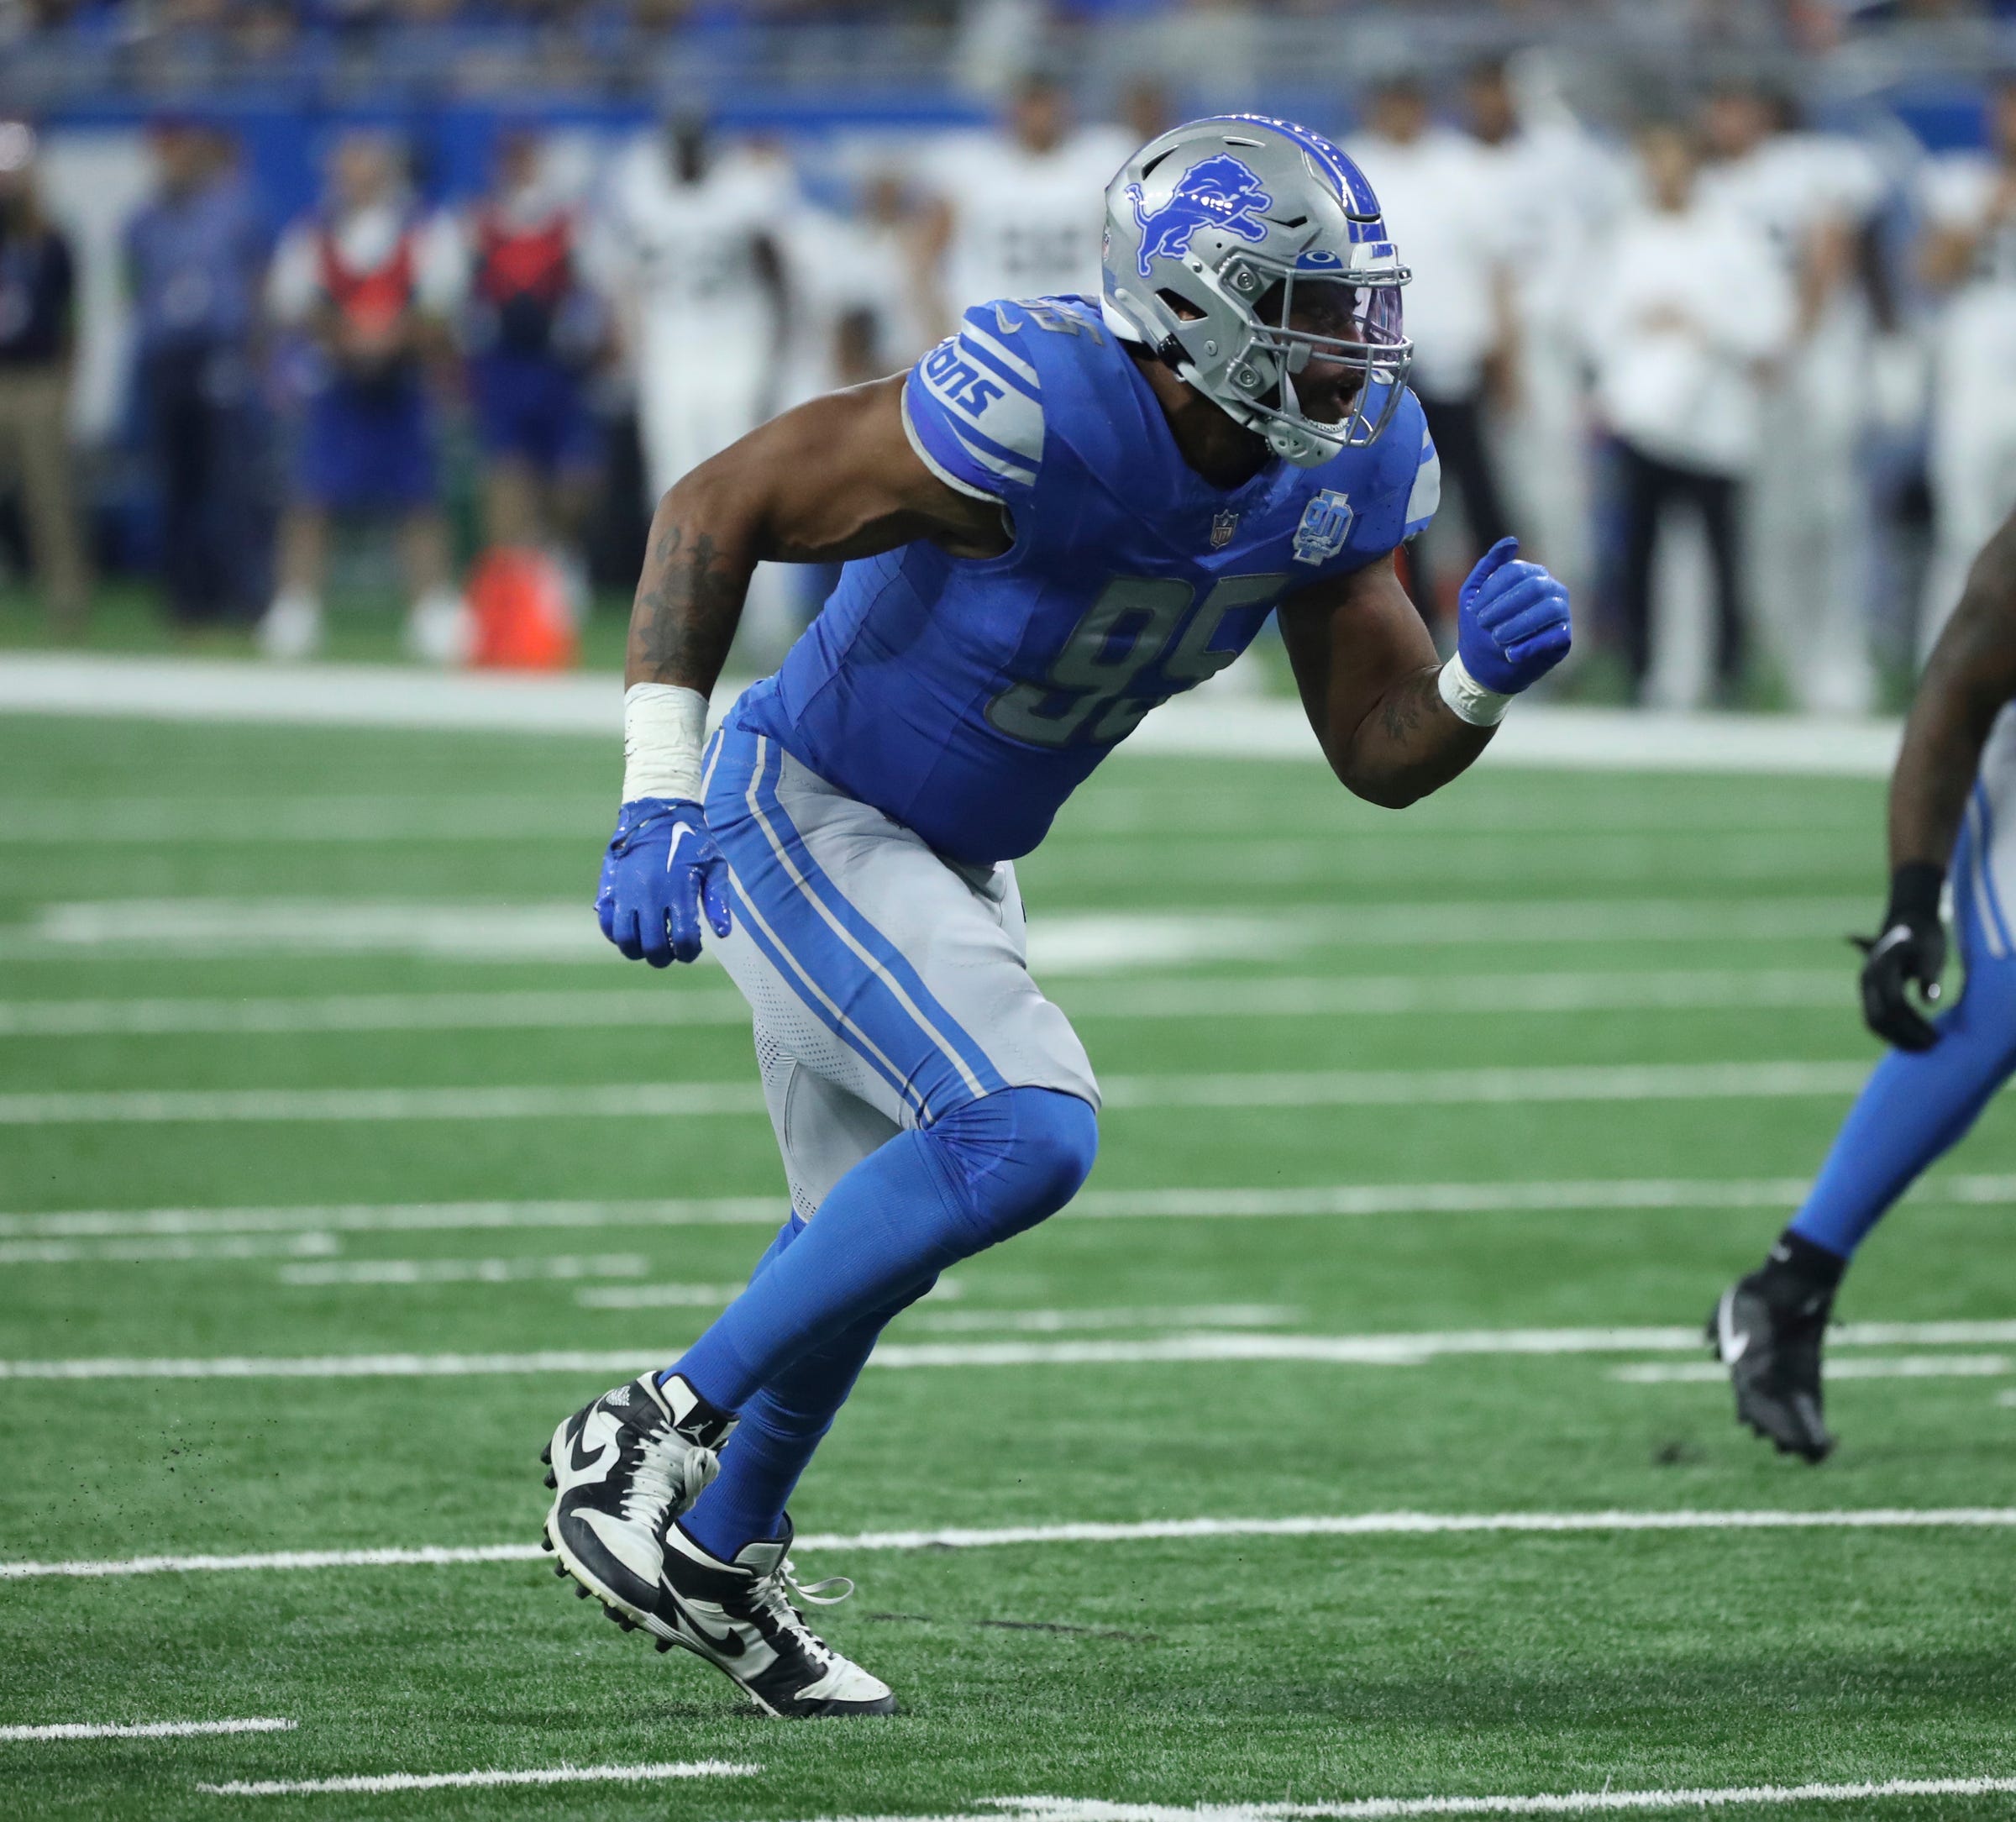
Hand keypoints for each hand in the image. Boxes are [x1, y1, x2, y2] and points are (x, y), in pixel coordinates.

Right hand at [595, 798, 731, 966]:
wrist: (658, 813)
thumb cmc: (692, 841)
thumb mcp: (714, 866)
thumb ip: (718, 901)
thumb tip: (722, 934)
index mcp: (679, 891)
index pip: (684, 941)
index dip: (689, 953)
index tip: (691, 949)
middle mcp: (651, 895)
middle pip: (654, 947)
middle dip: (665, 957)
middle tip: (670, 952)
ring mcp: (627, 892)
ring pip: (626, 941)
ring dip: (638, 951)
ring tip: (649, 945)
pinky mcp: (611, 887)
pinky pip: (607, 923)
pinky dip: (617, 935)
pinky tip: (631, 930)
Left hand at [1456, 538, 1572, 694]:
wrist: (1484, 667)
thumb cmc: (1479, 627)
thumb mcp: (1472, 594)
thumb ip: (1487, 566)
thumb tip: (1512, 541)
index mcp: (1530, 575)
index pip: (1516, 571)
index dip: (1492, 591)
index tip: (1473, 611)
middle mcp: (1551, 589)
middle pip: (1535, 587)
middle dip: (1505, 607)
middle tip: (1484, 625)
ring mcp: (1561, 613)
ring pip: (1550, 609)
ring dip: (1519, 625)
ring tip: (1498, 639)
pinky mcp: (1564, 639)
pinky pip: (1555, 636)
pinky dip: (1530, 645)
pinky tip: (1511, 653)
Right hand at [1854, 862, 1945, 1051]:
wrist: (1907, 920)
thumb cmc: (1924, 935)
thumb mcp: (1931, 951)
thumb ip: (1929, 974)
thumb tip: (1929, 1000)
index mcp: (1880, 968)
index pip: (1894, 1006)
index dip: (1914, 1026)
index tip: (1935, 1038)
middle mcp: (1867, 979)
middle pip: (1880, 1018)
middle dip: (1904, 1037)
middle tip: (1931, 1048)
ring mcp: (1865, 986)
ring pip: (1874, 1021)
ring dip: (1896, 1038)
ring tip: (1922, 1047)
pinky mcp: (1869, 991)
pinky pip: (1875, 1017)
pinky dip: (1891, 1032)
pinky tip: (1911, 1039)